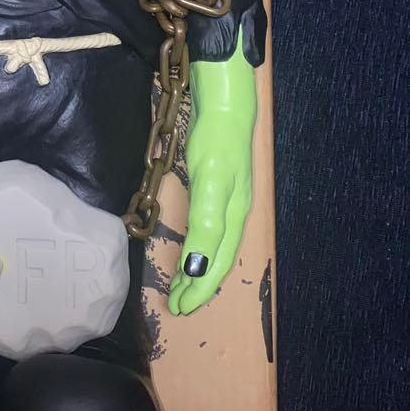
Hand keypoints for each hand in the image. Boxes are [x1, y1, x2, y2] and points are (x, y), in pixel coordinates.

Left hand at [168, 110, 252, 314]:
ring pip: (212, 247)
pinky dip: (197, 247)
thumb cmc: (217, 140)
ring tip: (180, 286)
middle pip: (215, 259)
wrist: (225, 102)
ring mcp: (226, 199)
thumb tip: (197, 270)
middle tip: (176, 306)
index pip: (214, 264)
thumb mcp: (211, 181)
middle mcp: (233, 213)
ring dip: (196, 269)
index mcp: (232, 216)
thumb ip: (206, 226)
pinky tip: (190, 248)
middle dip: (197, 285)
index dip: (198, 289)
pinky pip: (207, 230)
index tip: (180, 309)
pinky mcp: (216, 186)